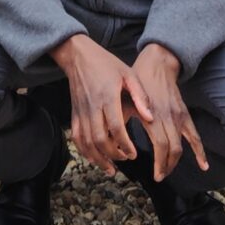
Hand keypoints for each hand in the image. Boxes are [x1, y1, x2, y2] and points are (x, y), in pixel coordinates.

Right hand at [51, 34, 148, 169]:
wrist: (78, 56)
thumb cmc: (106, 64)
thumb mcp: (128, 74)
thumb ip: (140, 96)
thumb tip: (150, 118)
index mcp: (108, 97)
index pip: (116, 127)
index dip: (125, 144)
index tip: (133, 153)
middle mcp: (92, 107)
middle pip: (100, 139)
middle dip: (113, 154)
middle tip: (125, 159)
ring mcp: (81, 111)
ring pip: (87, 142)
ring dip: (98, 158)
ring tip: (111, 168)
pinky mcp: (74, 114)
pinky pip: (76, 138)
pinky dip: (84, 151)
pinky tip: (94, 158)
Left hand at [130, 45, 205, 182]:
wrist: (157, 64)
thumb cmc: (136, 82)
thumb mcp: (123, 100)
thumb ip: (119, 121)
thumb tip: (111, 141)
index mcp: (153, 116)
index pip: (161, 146)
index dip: (159, 163)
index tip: (155, 175)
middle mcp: (168, 118)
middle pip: (172, 149)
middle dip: (166, 166)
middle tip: (159, 176)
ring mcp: (178, 117)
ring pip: (182, 145)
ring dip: (176, 162)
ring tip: (168, 171)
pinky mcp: (184, 115)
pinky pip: (194, 136)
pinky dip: (200, 151)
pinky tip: (203, 165)